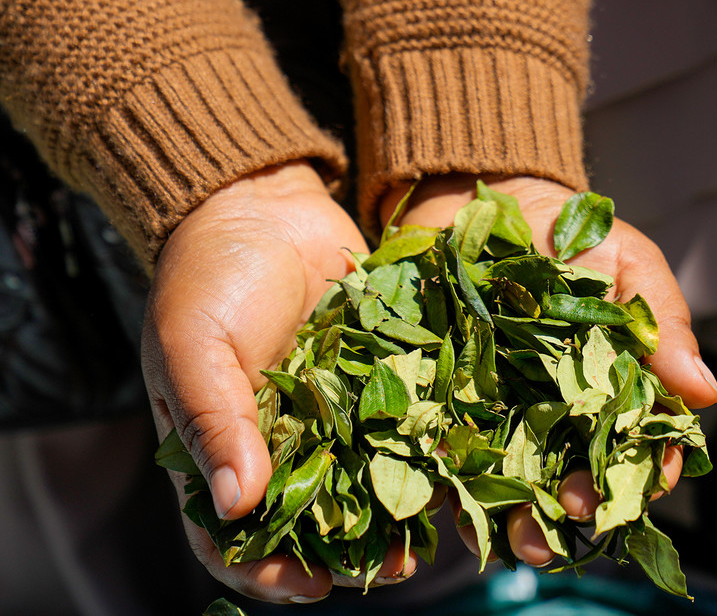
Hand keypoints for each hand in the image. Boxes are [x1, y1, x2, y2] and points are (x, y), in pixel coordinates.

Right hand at [142, 161, 415, 602]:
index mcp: (222, 449)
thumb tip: (235, 506)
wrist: (265, 205)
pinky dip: (425, 451)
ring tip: (432, 532)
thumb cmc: (209, 274)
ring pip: (368, 486)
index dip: (269, 571)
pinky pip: (402, 426)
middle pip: (314, 525)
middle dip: (353, 556)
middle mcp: (282, 444)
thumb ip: (213, 421)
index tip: (312, 586)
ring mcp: (334, 416)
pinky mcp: (378, 380)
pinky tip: (455, 467)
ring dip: (398, 515)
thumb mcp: (194, 345)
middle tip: (394, 567)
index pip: (233, 537)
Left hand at [379, 174, 716, 564]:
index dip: (639, 476)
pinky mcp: (444, 407)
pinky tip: (451, 508)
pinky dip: (450, 490)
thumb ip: (662, 323)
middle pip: (577, 478)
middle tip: (569, 518)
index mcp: (615, 387)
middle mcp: (561, 413)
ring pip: (515, 485)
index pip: (638, 445)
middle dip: (576, 510)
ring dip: (519, 521)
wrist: (479, 199)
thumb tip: (706, 394)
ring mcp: (502, 416)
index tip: (627, 493)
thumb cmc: (569, 231)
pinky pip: (448, 458)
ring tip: (517, 540)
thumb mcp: (627, 263)